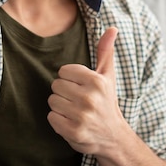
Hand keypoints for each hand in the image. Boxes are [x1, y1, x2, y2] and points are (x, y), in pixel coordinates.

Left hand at [47, 27, 124, 154]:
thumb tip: (112, 28)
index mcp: (96, 81)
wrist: (114, 138)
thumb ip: (105, 51)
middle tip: (78, 101)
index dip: (70, 79)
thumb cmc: (107, 102)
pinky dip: (58, 121)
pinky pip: (51, 117)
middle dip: (64, 93)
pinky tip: (72, 122)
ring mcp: (81, 115)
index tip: (82, 88)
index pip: (63, 71)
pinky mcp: (74, 131)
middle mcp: (90, 98)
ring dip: (60, 107)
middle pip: (56, 85)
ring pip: (52, 101)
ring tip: (75, 112)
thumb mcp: (108, 76)